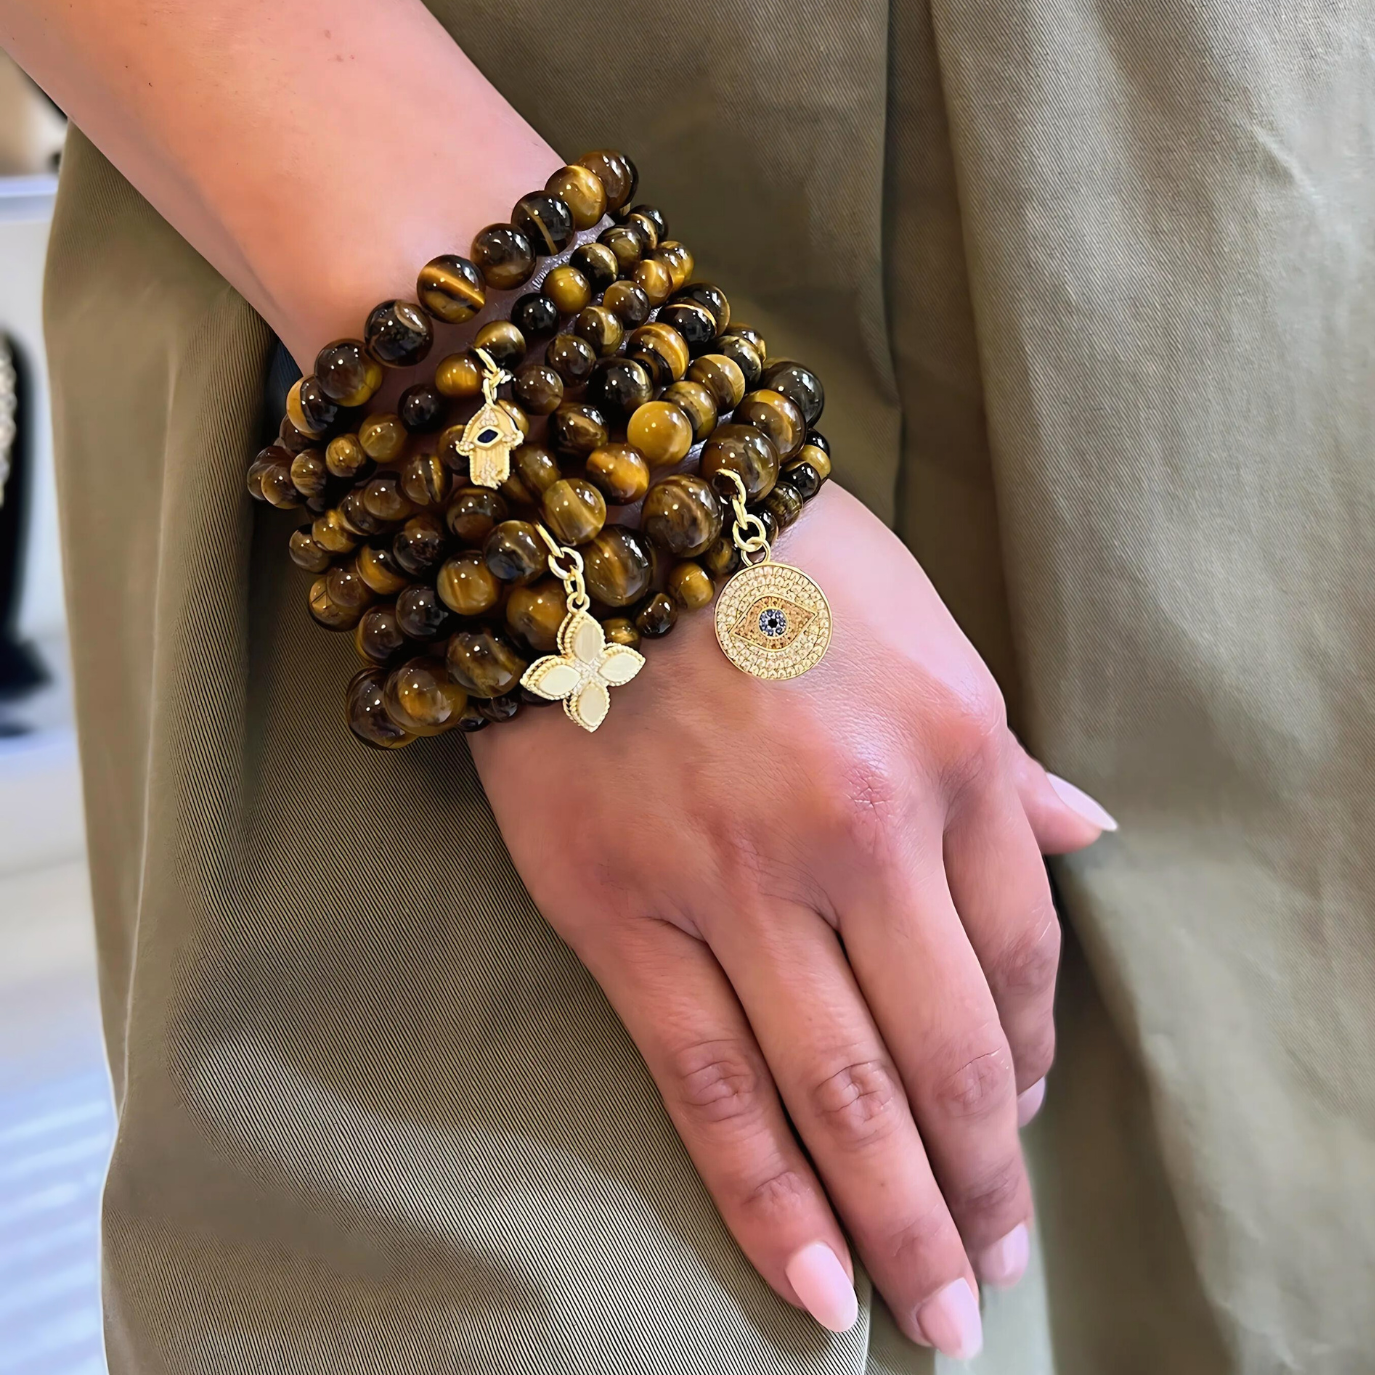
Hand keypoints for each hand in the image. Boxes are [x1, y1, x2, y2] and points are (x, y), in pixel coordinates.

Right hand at [471, 484, 1111, 1356]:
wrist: (584, 515)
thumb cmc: (768, 562)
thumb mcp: (922, 627)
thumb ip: (1004, 752)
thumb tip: (1089, 835)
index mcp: (952, 749)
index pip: (1021, 950)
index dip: (1030, 1057)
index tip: (1018, 1121)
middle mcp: (861, 828)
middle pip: (948, 1051)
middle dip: (981, 1184)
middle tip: (992, 1278)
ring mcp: (739, 880)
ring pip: (840, 1091)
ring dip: (897, 1219)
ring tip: (930, 1312)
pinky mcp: (622, 913)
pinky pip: (707, 1081)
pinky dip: (766, 1193)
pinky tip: (814, 1278)